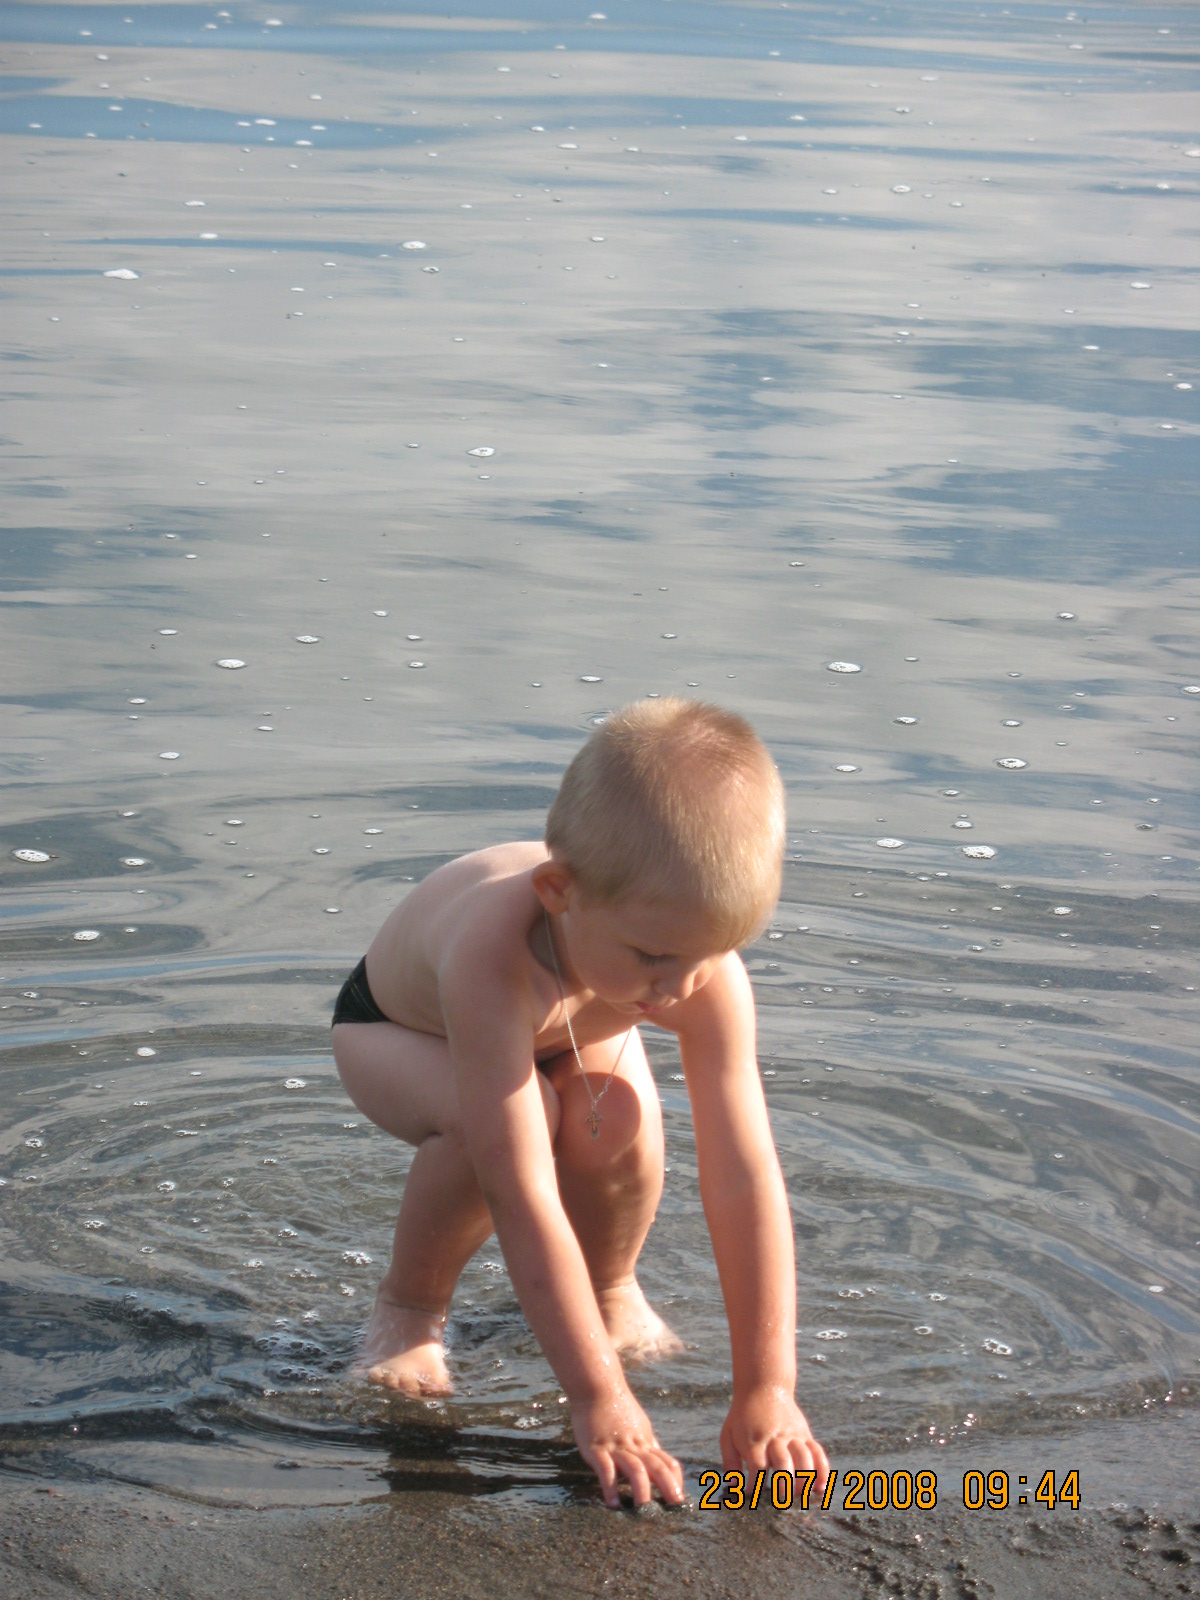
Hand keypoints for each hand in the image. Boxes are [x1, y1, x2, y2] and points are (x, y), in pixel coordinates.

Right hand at [571, 1388, 684, 1508]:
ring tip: (643, 1511)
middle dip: (667, 1487)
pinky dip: (610, 1487)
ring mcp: (616, 1447)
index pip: (667, 1462)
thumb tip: (659, 1459)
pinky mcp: (597, 1448)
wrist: (597, 1387)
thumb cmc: (617, 1406)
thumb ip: (646, 1444)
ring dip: (641, 1490)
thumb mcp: (638, 1424)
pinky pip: (606, 1469)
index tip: (678, 1499)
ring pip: (635, 1469)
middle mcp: (634, 1445)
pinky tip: (613, 1503)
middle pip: (656, 1467)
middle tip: (674, 1507)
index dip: (675, 1481)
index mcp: (645, 1441)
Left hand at [720, 1385, 828, 1488]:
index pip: (757, 1466)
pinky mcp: (804, 1434)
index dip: (756, 1483)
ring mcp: (792, 1436)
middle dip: (784, 1484)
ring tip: (800, 1494)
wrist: (764, 1386)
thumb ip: (730, 1462)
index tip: (752, 1494)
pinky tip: (820, 1486)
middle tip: (782, 1500)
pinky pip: (817, 1451)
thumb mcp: (728, 1435)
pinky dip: (822, 1469)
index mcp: (754, 1440)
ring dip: (804, 1478)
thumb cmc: (743, 1417)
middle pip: (783, 1462)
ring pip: (803, 1457)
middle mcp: (775, 1438)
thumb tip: (734, 1487)